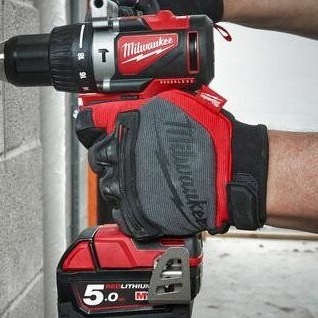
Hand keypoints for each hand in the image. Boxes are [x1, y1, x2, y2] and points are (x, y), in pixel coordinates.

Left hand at [77, 89, 267, 238]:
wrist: (229, 169)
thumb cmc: (208, 135)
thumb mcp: (170, 103)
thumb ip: (139, 106)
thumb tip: (121, 108)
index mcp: (125, 126)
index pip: (88, 126)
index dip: (94, 129)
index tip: (97, 132)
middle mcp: (121, 155)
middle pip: (97, 159)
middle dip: (111, 159)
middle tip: (133, 160)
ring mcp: (127, 186)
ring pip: (109, 187)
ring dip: (123, 184)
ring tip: (148, 182)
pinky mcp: (138, 213)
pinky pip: (121, 214)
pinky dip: (132, 210)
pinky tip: (149, 200)